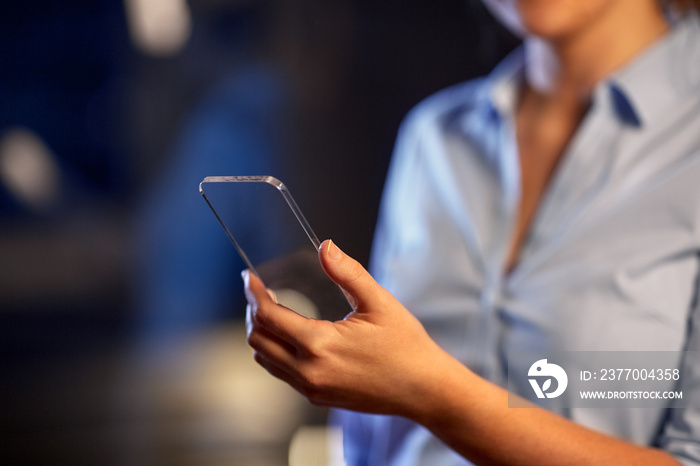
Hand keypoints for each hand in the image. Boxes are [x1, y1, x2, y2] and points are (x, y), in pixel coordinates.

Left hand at [243, 239, 451, 415]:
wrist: (423, 389)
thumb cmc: (406, 345)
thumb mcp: (379, 302)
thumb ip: (348, 273)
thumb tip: (326, 246)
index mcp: (320, 345)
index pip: (268, 316)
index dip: (253, 293)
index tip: (249, 277)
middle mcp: (309, 371)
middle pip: (257, 340)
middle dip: (252, 312)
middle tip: (259, 290)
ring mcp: (312, 388)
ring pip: (265, 359)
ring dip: (261, 333)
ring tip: (271, 309)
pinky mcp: (318, 396)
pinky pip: (281, 373)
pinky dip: (274, 351)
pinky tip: (289, 335)